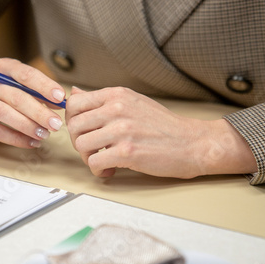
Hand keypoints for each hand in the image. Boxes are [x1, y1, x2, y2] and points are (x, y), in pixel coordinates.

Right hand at [0, 58, 64, 147]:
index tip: (60, 97)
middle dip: (39, 112)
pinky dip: (16, 139)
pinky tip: (31, 142)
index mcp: (2, 68)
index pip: (24, 73)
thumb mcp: (19, 85)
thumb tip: (60, 104)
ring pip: (4, 113)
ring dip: (28, 126)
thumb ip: (39, 92)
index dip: (44, 85)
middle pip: (16, 96)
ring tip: (45, 134)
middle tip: (56, 124)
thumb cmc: (2, 93)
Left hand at [66, 86, 256, 178]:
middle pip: (73, 126)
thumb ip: (102, 100)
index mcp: (116, 95)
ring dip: (88, 158)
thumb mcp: (131, 102)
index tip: (83, 132)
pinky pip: (94, 163)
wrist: (192, 143)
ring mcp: (122, 130)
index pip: (74, 104)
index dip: (72, 122)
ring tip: (103, 160)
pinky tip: (111, 169)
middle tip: (93, 150)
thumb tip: (74, 93)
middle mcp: (116, 108)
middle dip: (79, 142)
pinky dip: (99, 170)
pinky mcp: (127, 152)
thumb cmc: (162, 125)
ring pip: (81, 145)